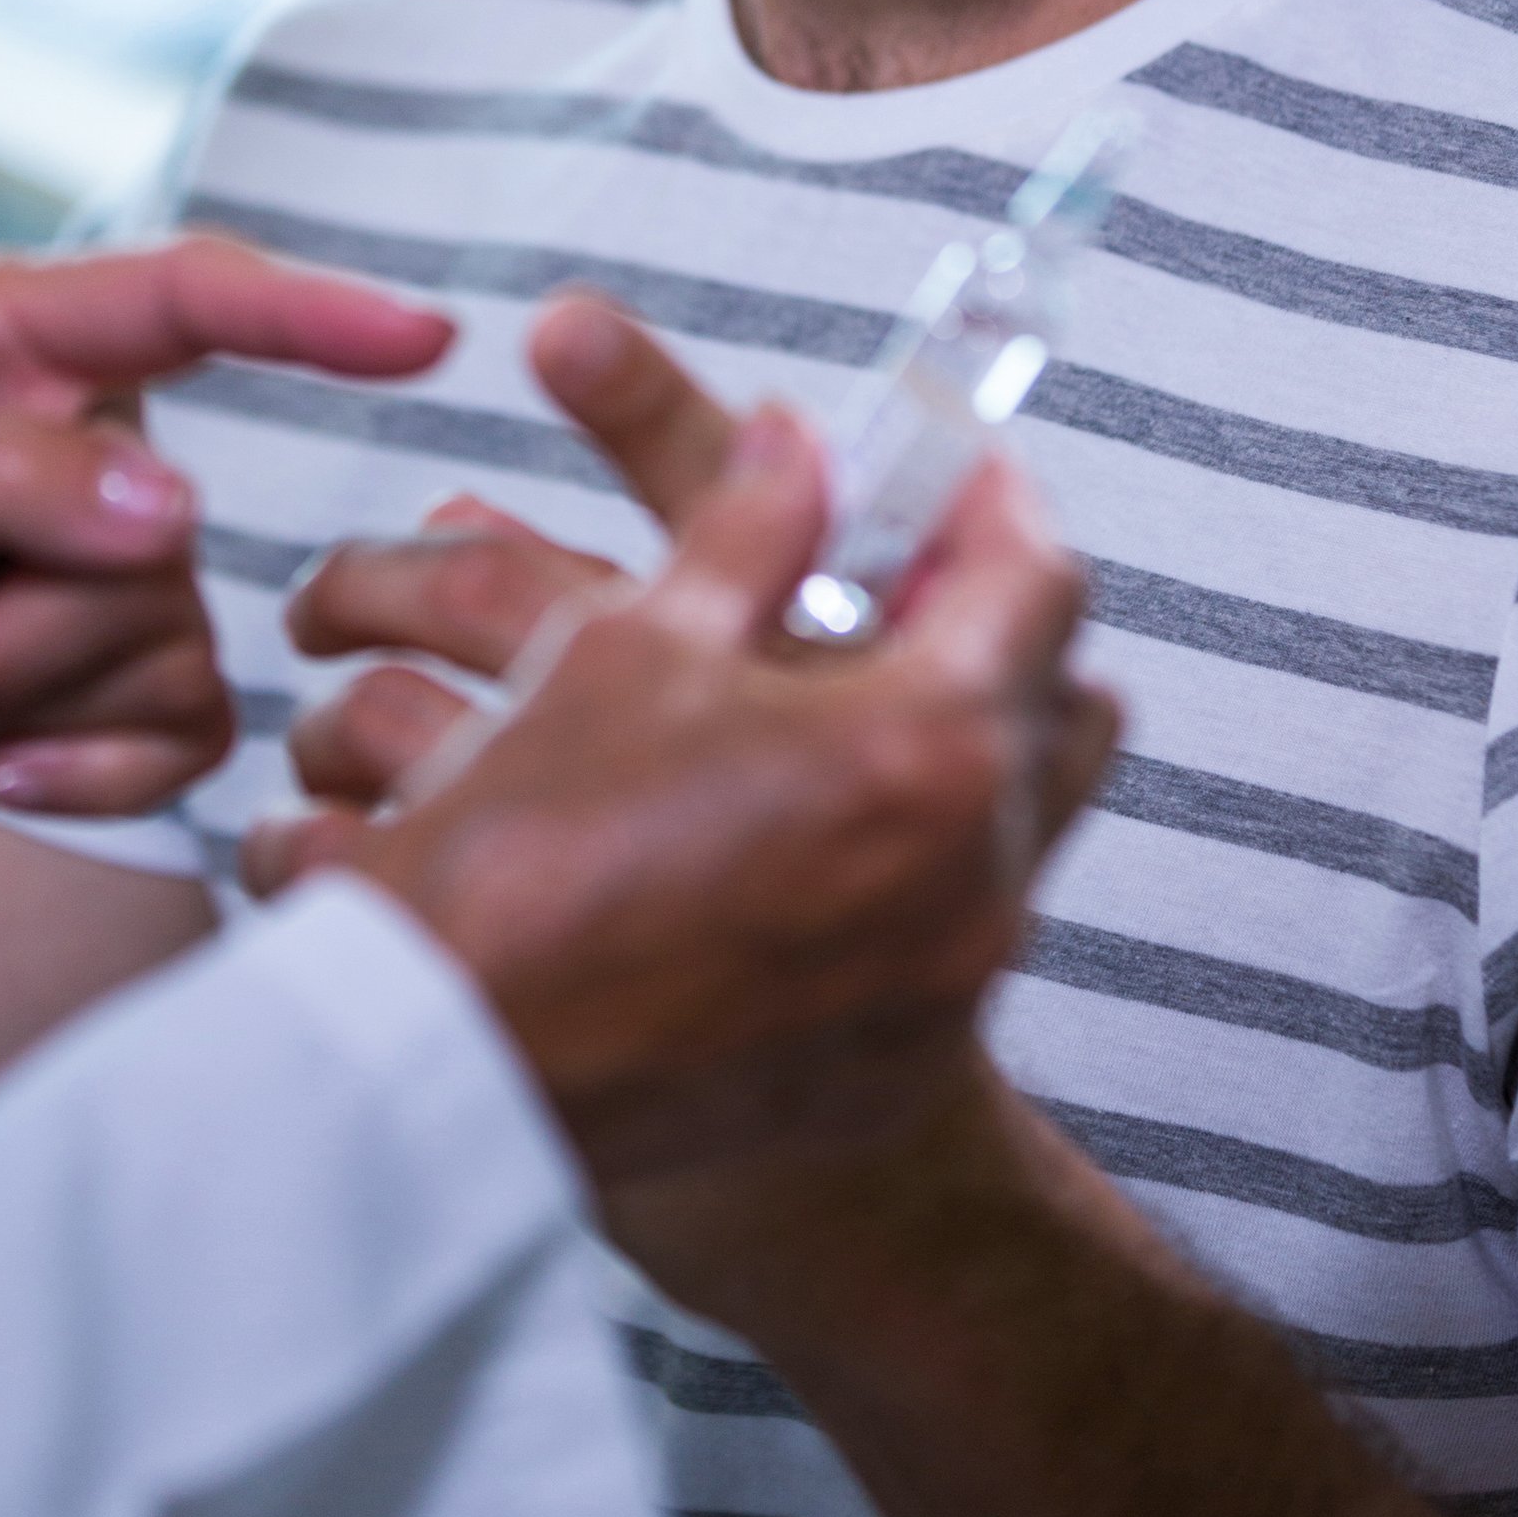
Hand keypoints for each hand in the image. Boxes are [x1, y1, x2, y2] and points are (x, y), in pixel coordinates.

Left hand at [0, 235, 452, 900]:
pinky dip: (83, 768)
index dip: (309, 311)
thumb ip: (5, 484)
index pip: (183, 298)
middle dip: (27, 610)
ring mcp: (107, 564)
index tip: (419, 338)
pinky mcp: (125, 681)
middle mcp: (70, 436)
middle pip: (163, 522)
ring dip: (25, 690)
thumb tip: (171, 506)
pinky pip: (187, 730)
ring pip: (174, 635)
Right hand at [249, 301, 1114, 1187]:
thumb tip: (796, 446)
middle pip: (1061, 706)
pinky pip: (957, 923)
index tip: (940, 466)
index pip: (1033, 580)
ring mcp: (947, 987)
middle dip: (992, 623)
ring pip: (1018, 821)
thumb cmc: (528, 856)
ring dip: (958, 739)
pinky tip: (807, 819)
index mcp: (927, 751)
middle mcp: (974, 881)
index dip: (984, 498)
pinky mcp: (900, 1064)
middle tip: (907, 572)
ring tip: (848, 692)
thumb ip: (750, 527)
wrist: (456, 1070)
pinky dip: (915, 850)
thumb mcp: (634, 643)